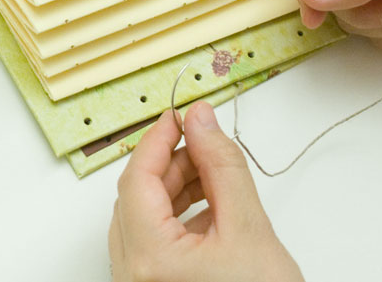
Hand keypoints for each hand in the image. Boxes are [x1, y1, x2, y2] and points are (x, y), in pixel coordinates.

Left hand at [109, 102, 303, 281]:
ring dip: (175, 185)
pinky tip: (208, 202)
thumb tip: (202, 121)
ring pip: (145, 214)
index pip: (137, 178)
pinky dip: (178, 211)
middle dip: (171, 161)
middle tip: (204, 141)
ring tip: (212, 170)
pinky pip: (154, 235)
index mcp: (149, 260)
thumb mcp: (248, 226)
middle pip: (138, 195)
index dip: (157, 139)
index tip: (178, 115)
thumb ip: (223, 165)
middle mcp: (134, 275)